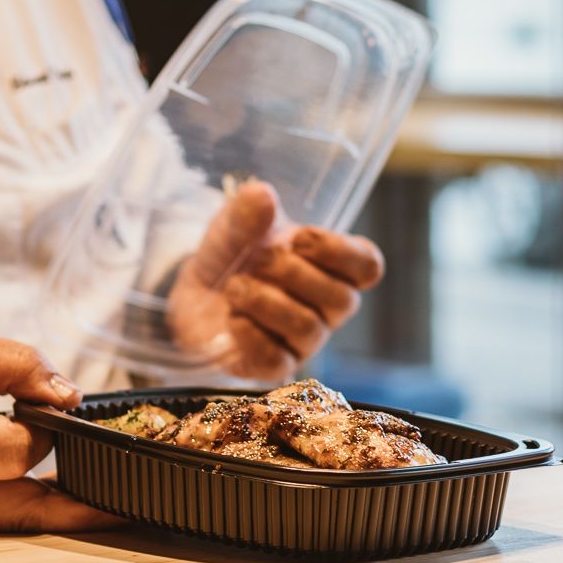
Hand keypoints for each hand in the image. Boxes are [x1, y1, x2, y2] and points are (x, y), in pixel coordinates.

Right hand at [0, 331, 120, 533]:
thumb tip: (68, 394)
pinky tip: (95, 497)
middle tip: (92, 444)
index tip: (52, 403)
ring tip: (126, 494)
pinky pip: (26, 523)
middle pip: (33, 498)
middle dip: (68, 467)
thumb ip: (11, 362)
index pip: (12, 448)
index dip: (43, 425)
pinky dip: (60, 510)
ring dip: (81, 506)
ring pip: (37, 523)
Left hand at [167, 179, 385, 379]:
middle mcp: (327, 308)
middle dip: (292, 273)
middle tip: (258, 260)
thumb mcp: (235, 224)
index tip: (299, 239)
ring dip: (265, 301)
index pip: (368, 266)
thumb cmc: (232, 256)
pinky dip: (250, 334)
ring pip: (307, 328)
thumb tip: (262, 195)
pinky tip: (233, 317)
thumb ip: (247, 209)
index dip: (339, 252)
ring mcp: (304, 341)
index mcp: (333, 267)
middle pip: (342, 300)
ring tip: (234, 287)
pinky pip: (277, 359)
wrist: (194, 294)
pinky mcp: (273, 366)